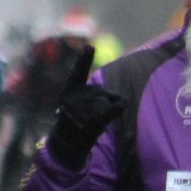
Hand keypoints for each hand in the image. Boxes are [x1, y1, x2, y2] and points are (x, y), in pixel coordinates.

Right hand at [47, 45, 125, 168]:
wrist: (68, 144)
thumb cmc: (77, 122)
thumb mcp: (81, 105)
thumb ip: (96, 96)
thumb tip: (122, 100)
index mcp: (70, 90)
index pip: (79, 72)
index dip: (84, 59)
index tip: (89, 46)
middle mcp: (74, 96)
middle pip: (103, 92)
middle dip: (105, 102)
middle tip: (90, 117)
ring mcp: (81, 108)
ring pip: (109, 101)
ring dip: (107, 112)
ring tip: (92, 123)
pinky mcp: (91, 119)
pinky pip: (113, 108)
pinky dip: (119, 107)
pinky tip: (122, 106)